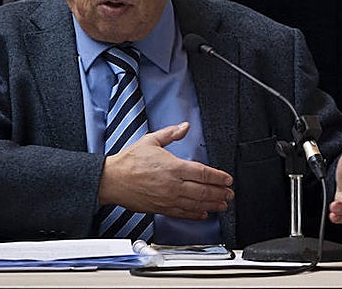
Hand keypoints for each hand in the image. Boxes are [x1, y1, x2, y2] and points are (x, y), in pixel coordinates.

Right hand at [98, 122, 233, 219]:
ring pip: (196, 204)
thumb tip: (184, 126)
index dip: (218, 177)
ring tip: (222, 205)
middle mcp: (173, 185)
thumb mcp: (151, 141)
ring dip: (211, 205)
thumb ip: (171, 134)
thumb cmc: (129, 161)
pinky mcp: (161, 209)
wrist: (112, 180)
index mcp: (174, 167)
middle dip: (219, 193)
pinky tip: (202, 214)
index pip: (203, 173)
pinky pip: (182, 214)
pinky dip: (194, 215)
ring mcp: (168, 199)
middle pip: (203, 191)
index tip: (227, 179)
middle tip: (229, 194)